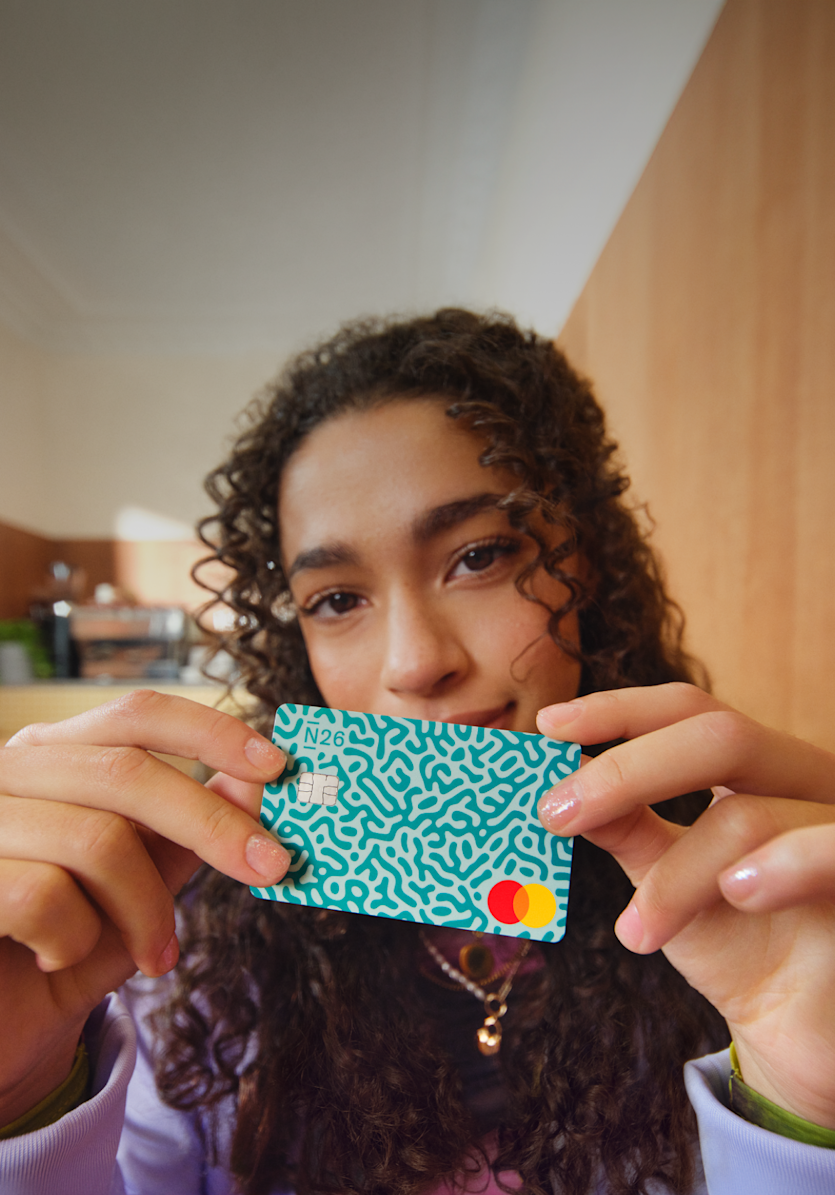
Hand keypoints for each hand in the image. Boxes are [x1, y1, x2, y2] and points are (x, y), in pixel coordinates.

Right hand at [0, 690, 287, 1125]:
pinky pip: (44, 896)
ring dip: (145, 909)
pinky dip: (74, 938)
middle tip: (271, 866)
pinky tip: (58, 958)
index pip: (136, 715)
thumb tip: (254, 783)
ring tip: (156, 954)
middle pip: (128, 772)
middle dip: (212, 823)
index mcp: (56, 755)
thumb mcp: (142, 882)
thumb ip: (188, 829)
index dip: (210, 731)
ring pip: (97, 840)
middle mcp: (10, 772)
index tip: (276, 766)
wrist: (0, 1024)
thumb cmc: (68, 943)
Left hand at [536, 684, 834, 1128]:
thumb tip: (556, 786)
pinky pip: (829, 852)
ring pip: (749, 815)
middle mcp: (805, 780)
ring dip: (678, 874)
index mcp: (757, 768)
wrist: (799, 1031)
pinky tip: (736, 892)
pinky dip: (781, 866)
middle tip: (557, 815)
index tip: (549, 726)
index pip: (691, 710)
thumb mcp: (665, 878)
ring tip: (636, 929)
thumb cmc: (736, 945)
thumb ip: (623, 827)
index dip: (621, 709)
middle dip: (628, 771)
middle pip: (720, 735)